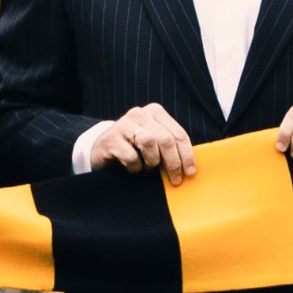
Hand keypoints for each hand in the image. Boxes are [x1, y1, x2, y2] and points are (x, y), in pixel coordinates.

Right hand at [82, 103, 196, 181]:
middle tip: (175, 180)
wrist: (102, 150)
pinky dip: (135, 167)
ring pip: (149, 143)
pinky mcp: (111, 139)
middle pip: (166, 140)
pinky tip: (132, 168)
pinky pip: (131, 156)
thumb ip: (170, 147)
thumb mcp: (154, 143)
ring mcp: (124, 125)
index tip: (190, 172)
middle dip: (173, 163)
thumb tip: (190, 167)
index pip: (178, 134)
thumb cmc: (135, 149)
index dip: (187, 155)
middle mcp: (140, 114)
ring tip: (148, 168)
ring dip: (152, 162)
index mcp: (155, 112)